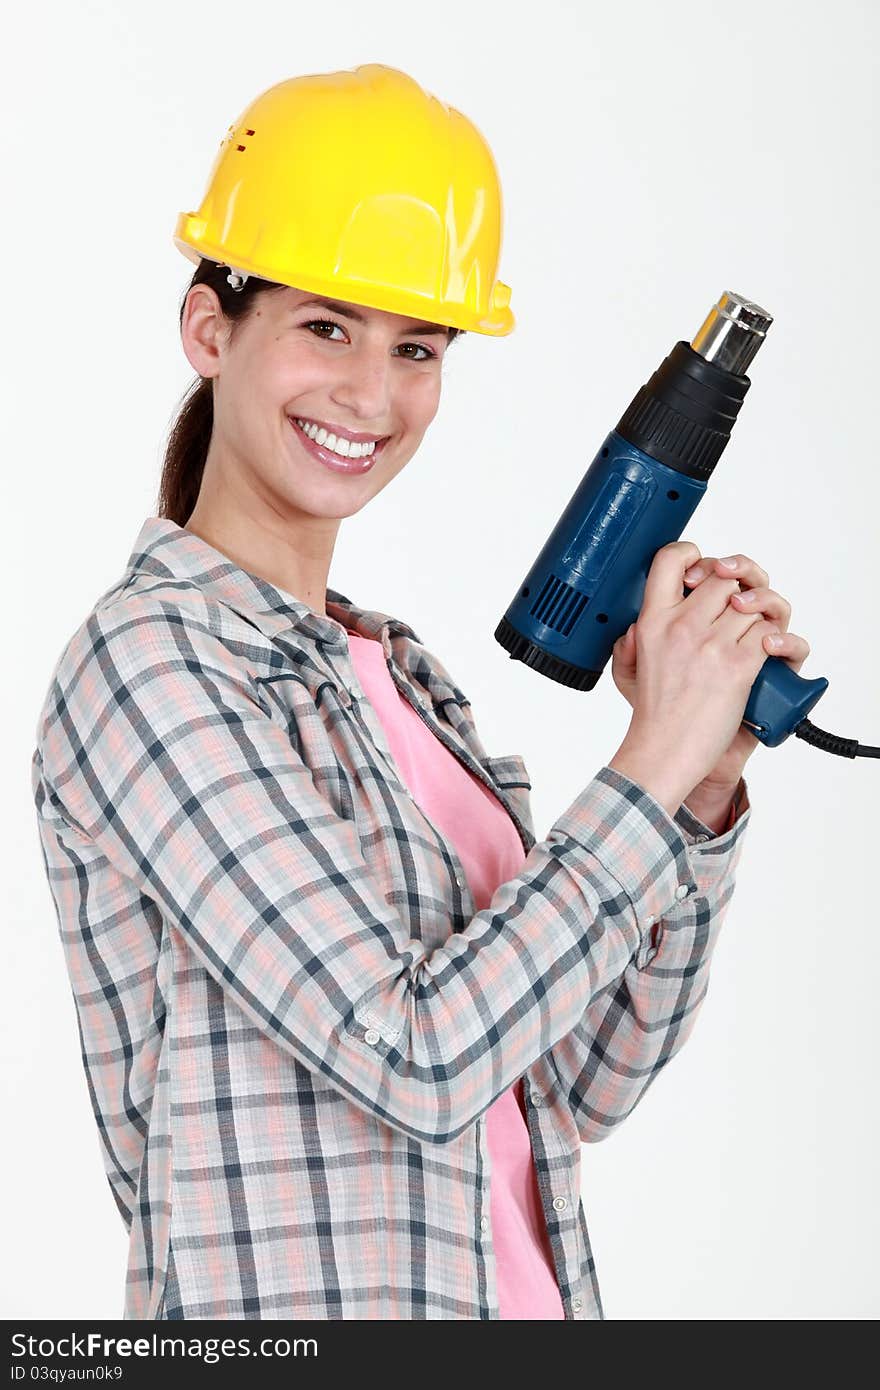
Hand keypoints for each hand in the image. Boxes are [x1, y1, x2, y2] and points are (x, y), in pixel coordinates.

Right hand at [611, 548, 810, 790]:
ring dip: (761, 620)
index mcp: (652, 621)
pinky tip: (765, 653)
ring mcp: (711, 645)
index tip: (706, 570)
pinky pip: (769, 633)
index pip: (671, 560)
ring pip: (753, 605)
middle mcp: (682, 626)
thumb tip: (637, 624)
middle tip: (740, 609)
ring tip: (753, 637)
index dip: (695, 554)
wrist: (666, 752)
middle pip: (725, 578)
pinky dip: (776, 642)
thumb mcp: (627, 671)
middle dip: (739, 590)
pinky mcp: (738, 666)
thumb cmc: (653, 716)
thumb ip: (628, 641)